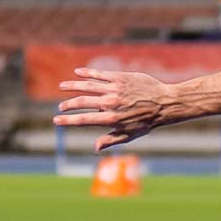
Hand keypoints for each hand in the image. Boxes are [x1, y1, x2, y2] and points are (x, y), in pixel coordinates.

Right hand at [54, 67, 172, 153]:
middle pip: (83, 102)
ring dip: (73, 86)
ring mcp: (115, 89)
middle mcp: (111, 103)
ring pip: (88, 85)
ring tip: (62, 87)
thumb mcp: (130, 135)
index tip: (57, 120)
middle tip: (60, 107)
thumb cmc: (146, 122)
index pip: (84, 119)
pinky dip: (87, 73)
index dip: (68, 120)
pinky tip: (78, 72)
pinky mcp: (120, 78)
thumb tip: (95, 148)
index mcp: (112, 119)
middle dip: (68, 104)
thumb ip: (111, 140)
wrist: (164, 103)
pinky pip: (99, 74)